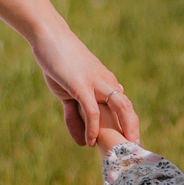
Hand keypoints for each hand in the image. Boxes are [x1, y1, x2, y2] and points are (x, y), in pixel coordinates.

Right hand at [31, 26, 138, 148]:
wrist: (49, 36)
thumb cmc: (59, 62)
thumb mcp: (70, 90)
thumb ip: (76, 114)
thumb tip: (82, 140)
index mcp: (106, 82)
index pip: (124, 106)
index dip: (129, 125)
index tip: (131, 143)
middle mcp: (106, 82)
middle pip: (128, 108)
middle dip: (133, 129)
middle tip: (134, 148)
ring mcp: (95, 83)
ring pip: (120, 107)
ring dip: (125, 128)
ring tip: (123, 147)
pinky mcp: (81, 85)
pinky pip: (92, 111)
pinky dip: (93, 129)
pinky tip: (90, 142)